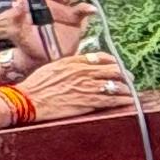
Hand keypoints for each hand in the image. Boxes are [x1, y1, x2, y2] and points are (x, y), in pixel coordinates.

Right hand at [19, 52, 133, 122]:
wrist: (28, 100)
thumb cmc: (36, 86)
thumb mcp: (53, 69)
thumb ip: (69, 67)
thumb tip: (79, 67)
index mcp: (74, 62)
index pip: (100, 57)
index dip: (113, 61)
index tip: (117, 65)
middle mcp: (83, 72)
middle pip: (113, 70)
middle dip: (124, 75)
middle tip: (130, 79)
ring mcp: (86, 87)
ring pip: (115, 85)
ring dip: (126, 89)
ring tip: (130, 92)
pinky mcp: (87, 101)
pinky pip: (111, 100)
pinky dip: (122, 100)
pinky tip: (128, 102)